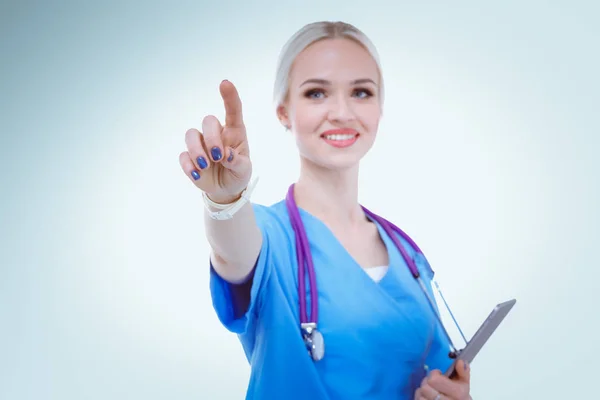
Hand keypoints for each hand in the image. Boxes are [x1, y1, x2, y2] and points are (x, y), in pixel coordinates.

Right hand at [179, 80, 251, 202]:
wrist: (226, 190)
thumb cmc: (238, 173)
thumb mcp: (244, 170)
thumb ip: (238, 162)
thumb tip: (226, 155)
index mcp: (234, 132)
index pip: (233, 110)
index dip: (229, 96)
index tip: (225, 83)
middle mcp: (216, 133)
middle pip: (208, 121)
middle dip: (211, 138)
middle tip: (218, 156)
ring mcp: (200, 144)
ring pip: (190, 134)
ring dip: (196, 150)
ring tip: (205, 165)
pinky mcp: (189, 157)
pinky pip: (183, 155)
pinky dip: (189, 165)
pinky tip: (197, 174)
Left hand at [414, 360, 471, 399]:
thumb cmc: (460, 394)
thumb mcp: (464, 383)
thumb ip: (463, 371)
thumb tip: (460, 362)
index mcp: (457, 393)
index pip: (435, 380)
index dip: (434, 374)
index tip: (438, 374)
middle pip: (425, 387)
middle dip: (427, 381)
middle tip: (433, 382)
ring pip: (420, 395)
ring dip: (422, 391)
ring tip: (430, 390)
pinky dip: (420, 396)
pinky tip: (427, 396)